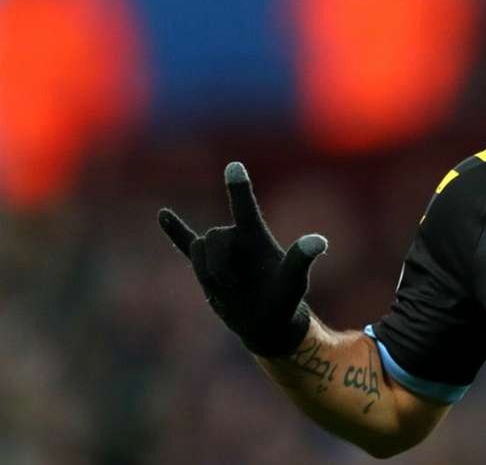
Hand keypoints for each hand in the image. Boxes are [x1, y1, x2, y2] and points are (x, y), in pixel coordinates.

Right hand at [158, 161, 327, 356]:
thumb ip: (301, 258)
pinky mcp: (207, 265)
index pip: (245, 206)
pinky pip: (186, 243)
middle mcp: (237, 237)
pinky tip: (163, 215)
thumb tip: (319, 241)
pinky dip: (175, 231)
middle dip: (220, 264)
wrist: (266, 321)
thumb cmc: (285, 298)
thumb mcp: (293, 280)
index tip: (235, 166)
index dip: (239, 187)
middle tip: (236, 286)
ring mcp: (221, 251)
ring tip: (229, 288)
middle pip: (214, 237)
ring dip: (209, 274)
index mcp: (256, 234)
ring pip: (198, 251)